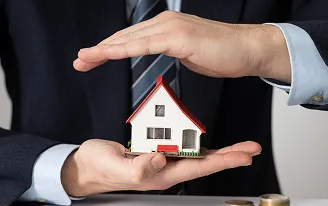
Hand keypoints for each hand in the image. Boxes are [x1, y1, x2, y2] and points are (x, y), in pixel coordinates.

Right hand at [60, 139, 260, 196]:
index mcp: (161, 175)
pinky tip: (208, 141)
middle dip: (230, 156)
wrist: (87, 166)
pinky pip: (183, 148)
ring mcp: (162, 162)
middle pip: (205, 162)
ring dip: (220, 151)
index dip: (224, 161)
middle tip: (253, 148)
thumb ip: (138, 167)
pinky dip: (199, 143)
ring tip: (240, 146)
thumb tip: (161, 160)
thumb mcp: (116, 166)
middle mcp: (167, 169)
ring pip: (197, 155)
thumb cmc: (99, 167)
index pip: (199, 167)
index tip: (244, 155)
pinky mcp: (156, 153)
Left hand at [73, 11, 290, 82]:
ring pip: (130, 39)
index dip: (108, 49)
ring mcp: (171, 27)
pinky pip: (145, 45)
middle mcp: (165, 23)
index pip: (131, 39)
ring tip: (84, 58)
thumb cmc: (223, 53)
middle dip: (99, 50)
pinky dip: (123, 50)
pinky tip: (107, 55)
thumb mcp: (189, 54)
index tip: (91, 59)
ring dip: (104, 50)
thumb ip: (172, 52)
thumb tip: (161, 54)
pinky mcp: (179, 36)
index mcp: (166, 27)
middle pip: (124, 37)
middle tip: (79, 60)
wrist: (248, 49)